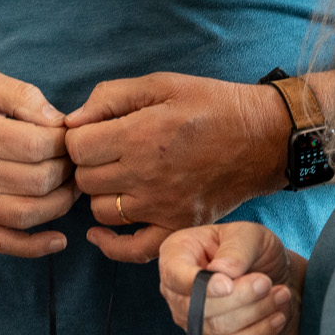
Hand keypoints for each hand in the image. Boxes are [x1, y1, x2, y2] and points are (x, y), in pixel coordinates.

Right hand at [0, 69, 76, 257]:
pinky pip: (3, 243)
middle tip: (73, 158)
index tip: (67, 133)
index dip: (64, 140)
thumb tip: (56, 118)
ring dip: (61, 203)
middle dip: (67, 169)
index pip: (37, 144)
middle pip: (39, 180)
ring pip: (28, 215)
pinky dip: (35, 248)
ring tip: (71, 185)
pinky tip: (58, 239)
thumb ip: (19, 94)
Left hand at [64, 74, 276, 262]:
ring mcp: (162, 207)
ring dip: (102, 194)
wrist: (262, 137)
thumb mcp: (161, 84)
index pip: (76, 147)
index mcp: (139, 136)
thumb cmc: (211, 105)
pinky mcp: (178, 227)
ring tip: (118, 178)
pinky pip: (132, 250)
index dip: (78, 137)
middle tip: (105, 153)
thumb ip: (111, 97)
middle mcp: (146, 176)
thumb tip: (72, 120)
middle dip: (88, 164)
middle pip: (85, 180)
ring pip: (101, 211)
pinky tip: (102, 232)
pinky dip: (112, 244)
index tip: (93, 132)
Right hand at [156, 223, 297, 334]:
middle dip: (239, 298)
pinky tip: (277, 317)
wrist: (271, 274)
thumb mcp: (249, 234)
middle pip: (198, 307)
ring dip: (254, 314)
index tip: (228, 285)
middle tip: (267, 283)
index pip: (175, 275)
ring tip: (281, 294)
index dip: (199, 285)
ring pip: (217, 329)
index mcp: (176, 254)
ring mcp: (190, 319)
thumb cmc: (252, 248)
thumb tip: (223, 271)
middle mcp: (175, 290)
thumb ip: (236, 249)